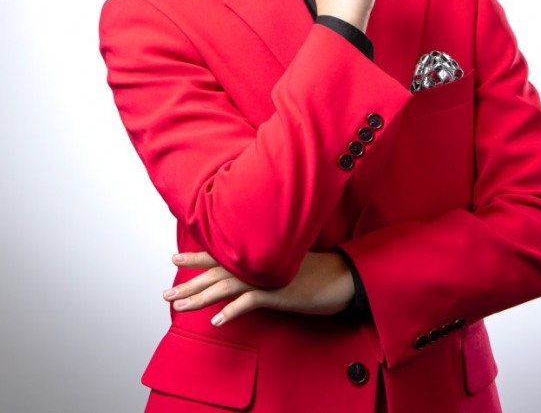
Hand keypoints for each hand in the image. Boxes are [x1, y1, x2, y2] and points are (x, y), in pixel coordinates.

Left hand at [163, 250, 354, 325]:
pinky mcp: (278, 293)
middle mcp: (258, 262)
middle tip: (167, 294)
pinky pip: (249, 302)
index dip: (197, 256)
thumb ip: (261, 267)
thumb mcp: (282, 266)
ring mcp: (266, 277)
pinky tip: (216, 320)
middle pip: (216, 272)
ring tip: (181, 307)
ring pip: (226, 286)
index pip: (221, 253)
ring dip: (201, 297)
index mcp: (258, 255)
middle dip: (189, 283)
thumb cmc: (312, 272)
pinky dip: (231, 310)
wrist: (340, 276)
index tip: (174, 258)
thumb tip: (241, 273)